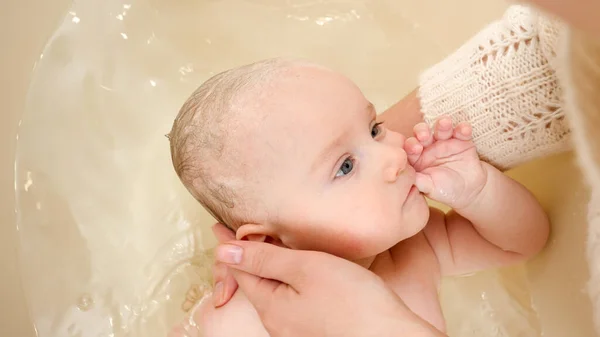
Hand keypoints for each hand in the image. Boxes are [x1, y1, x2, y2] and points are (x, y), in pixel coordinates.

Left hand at [213, 239, 445, 336]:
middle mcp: (278, 321)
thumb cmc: (354, 302)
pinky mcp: (315, 328)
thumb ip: (264, 259)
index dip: (229, 244)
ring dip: (265, 267)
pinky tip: (295, 271)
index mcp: (270, 305)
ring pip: (272, 290)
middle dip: (245, 256)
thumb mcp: (305, 269)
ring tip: (264, 245)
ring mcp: (296, 328)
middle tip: (239, 232)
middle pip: (253, 281)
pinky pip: (289, 300)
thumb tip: (224, 252)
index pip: (239, 268)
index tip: (219, 226)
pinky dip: (285, 280)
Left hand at [404, 116, 486, 208]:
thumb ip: (420, 181)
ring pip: (441, 128)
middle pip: (422, 133)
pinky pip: (461, 131)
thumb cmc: (444, 190)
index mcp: (416, 157)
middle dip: (422, 131)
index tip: (416, 148)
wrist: (468, 190)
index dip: (411, 146)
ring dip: (442, 125)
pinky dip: (463, 129)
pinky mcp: (462, 140)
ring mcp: (445, 141)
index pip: (410, 148)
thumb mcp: (431, 188)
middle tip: (425, 134)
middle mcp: (428, 146)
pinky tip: (464, 130)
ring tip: (445, 124)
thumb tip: (408, 178)